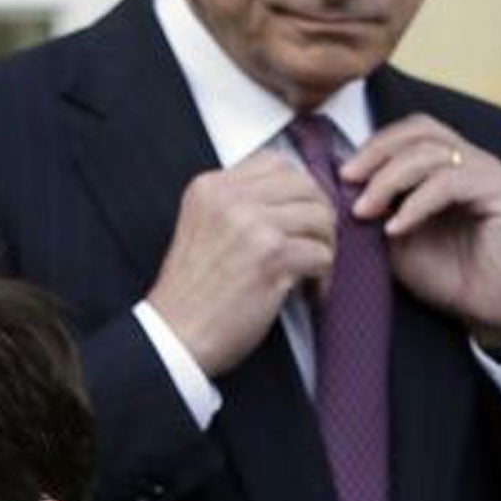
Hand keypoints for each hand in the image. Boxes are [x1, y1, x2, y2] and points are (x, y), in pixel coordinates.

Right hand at [146, 151, 335, 376]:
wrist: (174, 336)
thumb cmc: (191, 294)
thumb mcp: (201, 228)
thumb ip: (237, 205)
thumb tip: (296, 198)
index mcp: (210, 187)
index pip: (275, 164)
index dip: (298, 190)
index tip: (300, 217)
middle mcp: (230, 198)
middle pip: (305, 186)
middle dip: (319, 217)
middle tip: (315, 245)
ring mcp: (252, 225)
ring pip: (321, 217)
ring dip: (325, 247)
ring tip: (313, 270)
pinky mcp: (272, 257)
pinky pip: (322, 254)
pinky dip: (323, 277)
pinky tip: (310, 293)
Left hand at [340, 113, 500, 351]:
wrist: (488, 310)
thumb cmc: (447, 276)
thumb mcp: (395, 239)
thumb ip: (376, 208)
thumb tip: (340, 185)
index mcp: (447, 165)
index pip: (409, 132)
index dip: (373, 146)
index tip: (341, 175)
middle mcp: (471, 160)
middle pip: (419, 131)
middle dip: (376, 154)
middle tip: (348, 181)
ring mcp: (488, 171)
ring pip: (431, 153)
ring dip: (389, 180)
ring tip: (364, 212)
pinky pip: (450, 182)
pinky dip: (416, 203)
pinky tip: (395, 228)